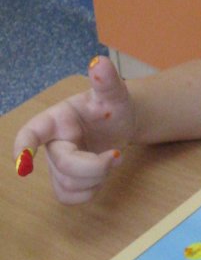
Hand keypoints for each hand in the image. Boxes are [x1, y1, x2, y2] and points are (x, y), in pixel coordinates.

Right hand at [13, 56, 134, 203]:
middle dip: (94, 166)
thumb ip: (106, 80)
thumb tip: (98, 62)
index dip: (24, 145)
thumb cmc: (112, 105)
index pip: (32, 132)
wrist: (121, 122)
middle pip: (63, 165)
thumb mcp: (113, 93)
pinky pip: (69, 197)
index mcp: (56, 119)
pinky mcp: (66, 180)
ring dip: (96, 179)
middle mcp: (52, 142)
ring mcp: (57, 163)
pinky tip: (101, 177)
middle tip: (117, 156)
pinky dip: (89, 193)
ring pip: (67, 185)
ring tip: (112, 161)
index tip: (22, 161)